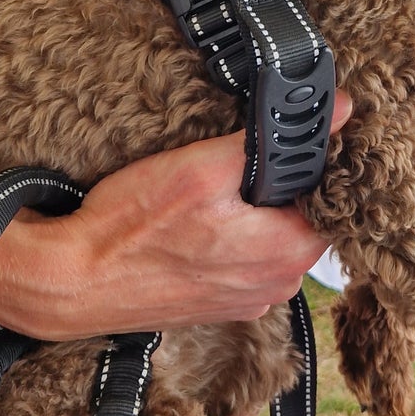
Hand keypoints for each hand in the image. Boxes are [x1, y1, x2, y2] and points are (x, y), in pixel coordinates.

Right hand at [0, 93, 349, 340]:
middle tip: (229, 165)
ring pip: (269, 238)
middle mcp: (278, 285)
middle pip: (300, 217)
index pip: (330, 196)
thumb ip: (273, 140)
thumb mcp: (203, 166)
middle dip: (274, 188)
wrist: (74, 281)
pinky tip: (193, 225)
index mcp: (290, 253)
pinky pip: (241, 261)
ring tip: (206, 196)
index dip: (311, 162)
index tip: (284, 142)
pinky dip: (226, 239)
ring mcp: (248, 301)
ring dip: (248, 214)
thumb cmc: (133, 227)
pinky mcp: (219, 305)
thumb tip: (341, 110)